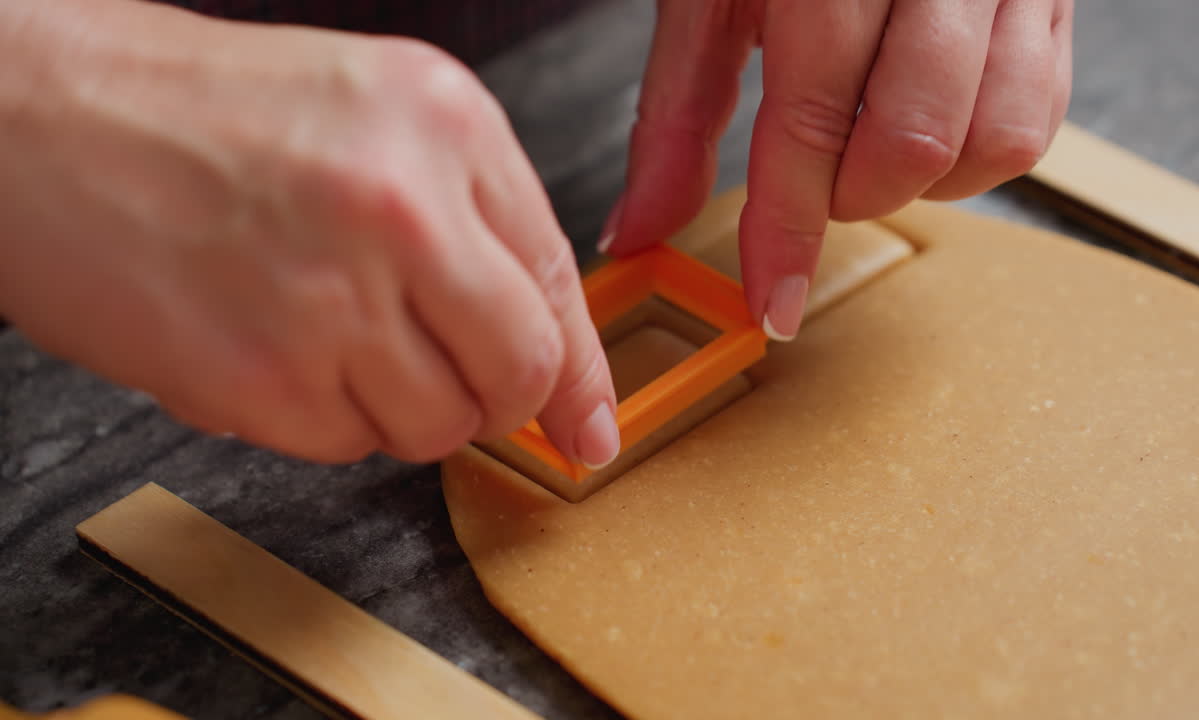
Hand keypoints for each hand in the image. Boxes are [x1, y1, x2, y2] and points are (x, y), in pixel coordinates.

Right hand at [0, 0, 619, 466]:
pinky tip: (272, 344)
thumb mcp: (377, 116)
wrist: (36, 117)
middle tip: (447, 378)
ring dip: (399, 405)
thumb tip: (559, 366)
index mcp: (444, 125)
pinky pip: (346, 445)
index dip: (581, 374)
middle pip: (518, 374)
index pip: (557, 284)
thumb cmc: (198, 111)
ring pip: (435, 426)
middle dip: (497, 400)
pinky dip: (324, 417)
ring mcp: (330, 298)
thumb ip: (482, 229)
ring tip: (327, 331)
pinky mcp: (260, 379)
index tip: (590, 427)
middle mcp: (401, 208)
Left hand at [600, 0, 1073, 339]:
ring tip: (871, 137)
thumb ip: (678, 113)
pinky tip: (928, 119)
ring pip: (997, 140)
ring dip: (923, 181)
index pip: (813, 123)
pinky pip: (1042, 114)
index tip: (772, 303)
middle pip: (915, 143)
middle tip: (815, 176)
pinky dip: (979, 151)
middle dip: (852, 197)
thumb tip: (642, 228)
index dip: (788, 230)